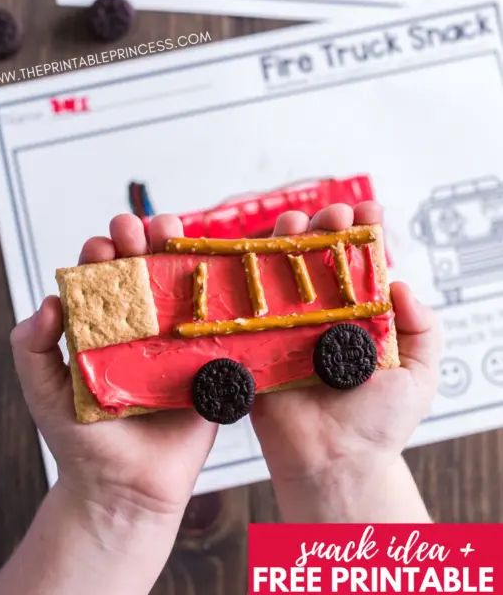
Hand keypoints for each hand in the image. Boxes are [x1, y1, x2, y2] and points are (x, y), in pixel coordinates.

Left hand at [11, 213, 216, 520]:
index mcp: (105, 326)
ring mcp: (178, 340)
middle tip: (134, 231)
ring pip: (182, 283)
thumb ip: (33, 348)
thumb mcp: (43, 391)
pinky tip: (214, 266)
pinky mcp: (209, 361)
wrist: (126, 488)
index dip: (102, 253)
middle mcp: (144, 326)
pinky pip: (218, 323)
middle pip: (144, 269)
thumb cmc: (83, 441)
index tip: (101, 247)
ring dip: (177, 250)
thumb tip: (48, 302)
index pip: (103, 277)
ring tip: (170, 231)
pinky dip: (218, 291)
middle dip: (139, 239)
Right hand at [250, 201, 440, 521]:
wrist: (336, 462)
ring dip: (287, 239)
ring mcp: (290, 326)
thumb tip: (401, 284)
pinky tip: (256, 253)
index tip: (367, 211)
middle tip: (332, 215)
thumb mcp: (419, 375)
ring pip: (284, 271)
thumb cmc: (379, 425)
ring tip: (295, 223)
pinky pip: (251, 306)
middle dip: (325, 227)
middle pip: (320, 258)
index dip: (365, 232)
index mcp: (360, 317)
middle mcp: (324, 316)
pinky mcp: (260, 343)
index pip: (362, 263)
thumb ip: (424, 329)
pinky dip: (250, 276)